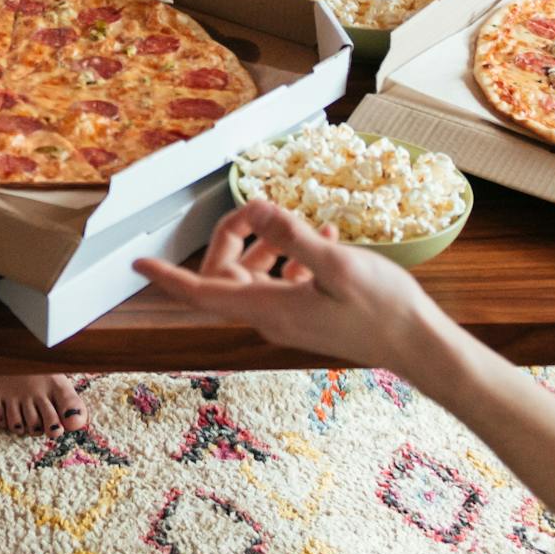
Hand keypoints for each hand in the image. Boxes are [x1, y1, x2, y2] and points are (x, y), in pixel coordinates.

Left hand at [131, 199, 443, 375]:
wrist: (417, 346)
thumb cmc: (382, 309)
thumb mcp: (337, 264)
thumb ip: (293, 235)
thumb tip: (258, 207)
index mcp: (268, 307)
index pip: (200, 292)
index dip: (166, 276)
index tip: (137, 263)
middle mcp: (270, 316)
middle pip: (225, 274)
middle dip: (234, 236)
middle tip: (262, 208)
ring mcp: (290, 317)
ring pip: (255, 275)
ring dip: (268, 242)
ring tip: (298, 221)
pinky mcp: (309, 315)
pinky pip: (284, 281)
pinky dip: (293, 256)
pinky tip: (320, 237)